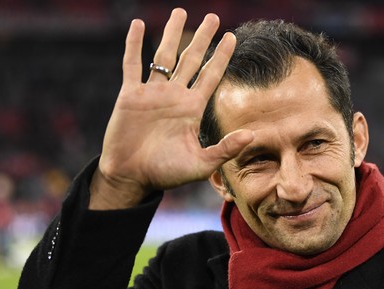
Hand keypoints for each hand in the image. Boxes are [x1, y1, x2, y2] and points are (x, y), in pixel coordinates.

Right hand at [89, 8, 252, 209]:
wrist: (132, 177)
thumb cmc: (166, 173)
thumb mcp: (201, 164)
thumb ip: (226, 149)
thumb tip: (253, 135)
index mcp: (192, 108)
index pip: (211, 76)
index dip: (221, 57)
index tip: (231, 37)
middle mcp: (174, 96)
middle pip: (191, 60)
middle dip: (202, 38)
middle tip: (213, 17)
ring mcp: (152, 94)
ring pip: (163, 56)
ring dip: (171, 34)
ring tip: (180, 12)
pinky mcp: (130, 96)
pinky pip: (132, 65)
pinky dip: (134, 45)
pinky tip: (137, 25)